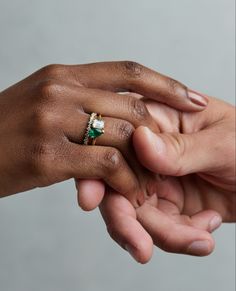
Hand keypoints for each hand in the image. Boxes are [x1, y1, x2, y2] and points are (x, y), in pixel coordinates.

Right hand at [0, 61, 204, 203]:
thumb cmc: (7, 131)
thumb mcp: (44, 103)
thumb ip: (79, 102)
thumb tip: (118, 113)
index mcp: (63, 75)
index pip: (128, 71)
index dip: (165, 84)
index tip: (192, 98)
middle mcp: (59, 90)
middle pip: (132, 106)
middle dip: (159, 135)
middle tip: (173, 157)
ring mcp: (51, 120)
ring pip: (124, 135)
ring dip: (145, 163)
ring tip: (154, 183)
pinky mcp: (47, 155)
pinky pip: (107, 165)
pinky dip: (127, 181)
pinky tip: (132, 194)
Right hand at [79, 95, 234, 262]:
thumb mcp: (223, 141)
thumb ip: (180, 147)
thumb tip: (140, 141)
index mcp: (156, 122)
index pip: (115, 141)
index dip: (97, 170)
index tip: (90, 199)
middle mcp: (147, 153)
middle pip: (116, 186)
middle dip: (124, 220)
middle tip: (139, 247)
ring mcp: (155, 180)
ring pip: (137, 216)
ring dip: (163, 236)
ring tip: (199, 241)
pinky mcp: (168, 206)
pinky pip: (161, 230)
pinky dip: (182, 238)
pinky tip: (207, 230)